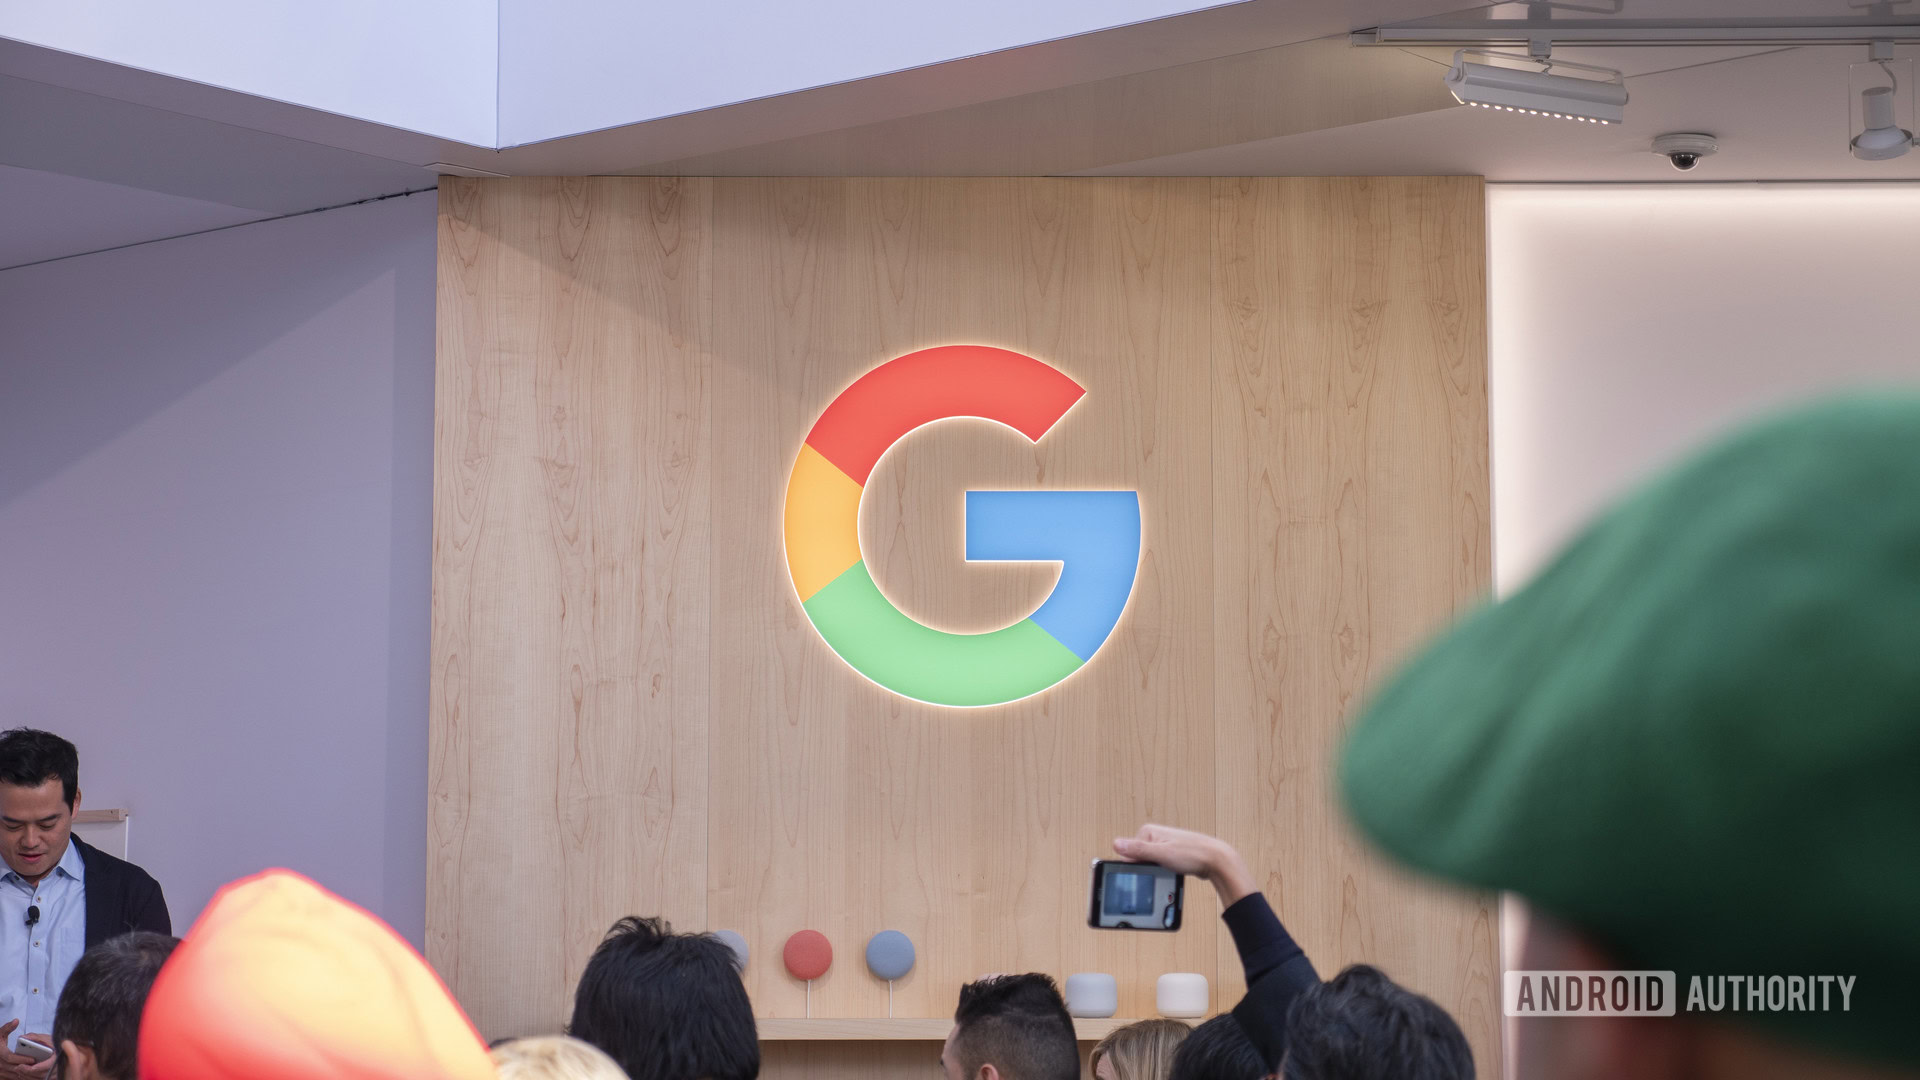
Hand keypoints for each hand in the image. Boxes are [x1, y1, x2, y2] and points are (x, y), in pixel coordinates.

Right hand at [0, 1021, 51, 1079]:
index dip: (22, 1059)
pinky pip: (13, 1078)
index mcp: (0, 1053)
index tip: (33, 1058)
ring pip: (14, 1074)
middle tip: (40, 1065)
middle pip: (15, 1067)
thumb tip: (16, 1020)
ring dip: (25, 1073)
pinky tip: (30, 1073)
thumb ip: (7, 1028)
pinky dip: (21, 1076)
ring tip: (38, 1069)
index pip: (11, 1058)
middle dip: (27, 1066)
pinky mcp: (2, 1077)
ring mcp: (0, 1072)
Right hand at [1113, 823, 1258, 906]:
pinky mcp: (1171, 853)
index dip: (1136, 866)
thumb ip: (1138, 850)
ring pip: (1150, 863)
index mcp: (1148, 832)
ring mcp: (1163, 844)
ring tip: (1171, 870)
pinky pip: (1160, 865)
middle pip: (1139, 859)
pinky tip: (1174, 871)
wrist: (1216, 860)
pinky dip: (1164, 871)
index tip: (1146, 872)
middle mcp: (1155, 835)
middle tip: (1162, 871)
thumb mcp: (1162, 854)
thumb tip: (1116, 844)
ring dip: (1157, 871)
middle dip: (1148, 868)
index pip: (1129, 853)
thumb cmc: (1193, 854)